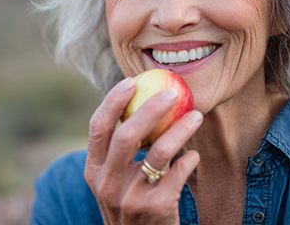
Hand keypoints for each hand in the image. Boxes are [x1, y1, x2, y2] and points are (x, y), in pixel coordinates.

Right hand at [84, 77, 202, 223]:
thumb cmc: (130, 202)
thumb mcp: (113, 181)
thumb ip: (118, 151)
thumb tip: (138, 101)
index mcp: (93, 171)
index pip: (98, 127)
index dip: (113, 101)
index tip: (132, 81)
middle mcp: (107, 184)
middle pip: (127, 135)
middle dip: (152, 108)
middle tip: (173, 92)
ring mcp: (131, 198)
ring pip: (160, 152)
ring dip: (181, 129)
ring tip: (197, 116)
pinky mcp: (157, 207)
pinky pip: (178, 172)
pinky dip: (189, 158)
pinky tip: (193, 154)